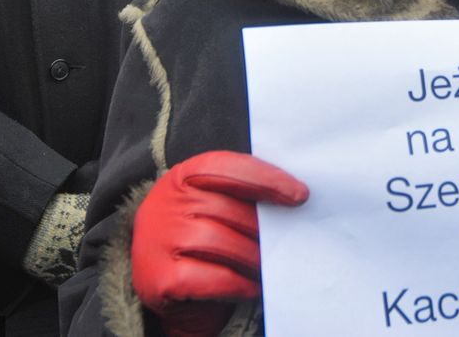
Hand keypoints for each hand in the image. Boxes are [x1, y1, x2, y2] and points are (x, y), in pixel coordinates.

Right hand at [132, 151, 308, 336]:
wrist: (159, 290)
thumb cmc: (196, 244)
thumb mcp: (207, 208)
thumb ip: (237, 198)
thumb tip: (290, 198)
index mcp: (180, 178)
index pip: (224, 167)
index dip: (264, 178)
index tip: (300, 195)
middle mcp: (165, 204)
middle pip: (227, 209)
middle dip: (263, 229)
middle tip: (287, 242)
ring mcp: (160, 241)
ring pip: (222, 243)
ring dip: (254, 258)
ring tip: (270, 266)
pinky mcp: (162, 279)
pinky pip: (215, 278)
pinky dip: (240, 284)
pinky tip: (253, 287)